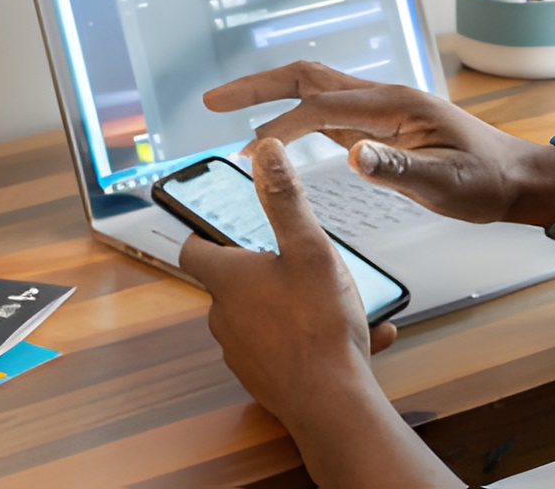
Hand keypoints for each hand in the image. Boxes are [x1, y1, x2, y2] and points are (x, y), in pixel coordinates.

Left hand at [181, 138, 461, 487]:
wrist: (331, 403)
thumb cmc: (318, 325)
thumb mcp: (309, 248)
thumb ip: (287, 199)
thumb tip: (267, 152)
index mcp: (228, 279)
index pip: (193, 250)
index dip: (204, 234)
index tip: (219, 226)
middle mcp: (225, 316)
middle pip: (232, 284)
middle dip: (264, 271)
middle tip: (299, 262)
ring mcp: (242, 352)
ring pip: (263, 318)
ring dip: (295, 306)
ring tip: (339, 303)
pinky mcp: (265, 379)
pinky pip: (287, 349)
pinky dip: (313, 339)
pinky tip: (361, 337)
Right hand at [203, 61, 554, 227]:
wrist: (516, 180)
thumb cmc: (487, 181)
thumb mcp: (448, 184)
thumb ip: (401, 170)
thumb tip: (354, 156)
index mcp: (395, 105)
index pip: (322, 106)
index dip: (280, 122)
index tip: (246, 144)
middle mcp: (382, 99)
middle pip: (308, 78)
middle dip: (258, 86)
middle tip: (212, 101)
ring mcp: (379, 112)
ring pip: (314, 90)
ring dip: (270, 96)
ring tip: (228, 111)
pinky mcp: (379, 129)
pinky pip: (326, 113)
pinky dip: (292, 117)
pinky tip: (275, 133)